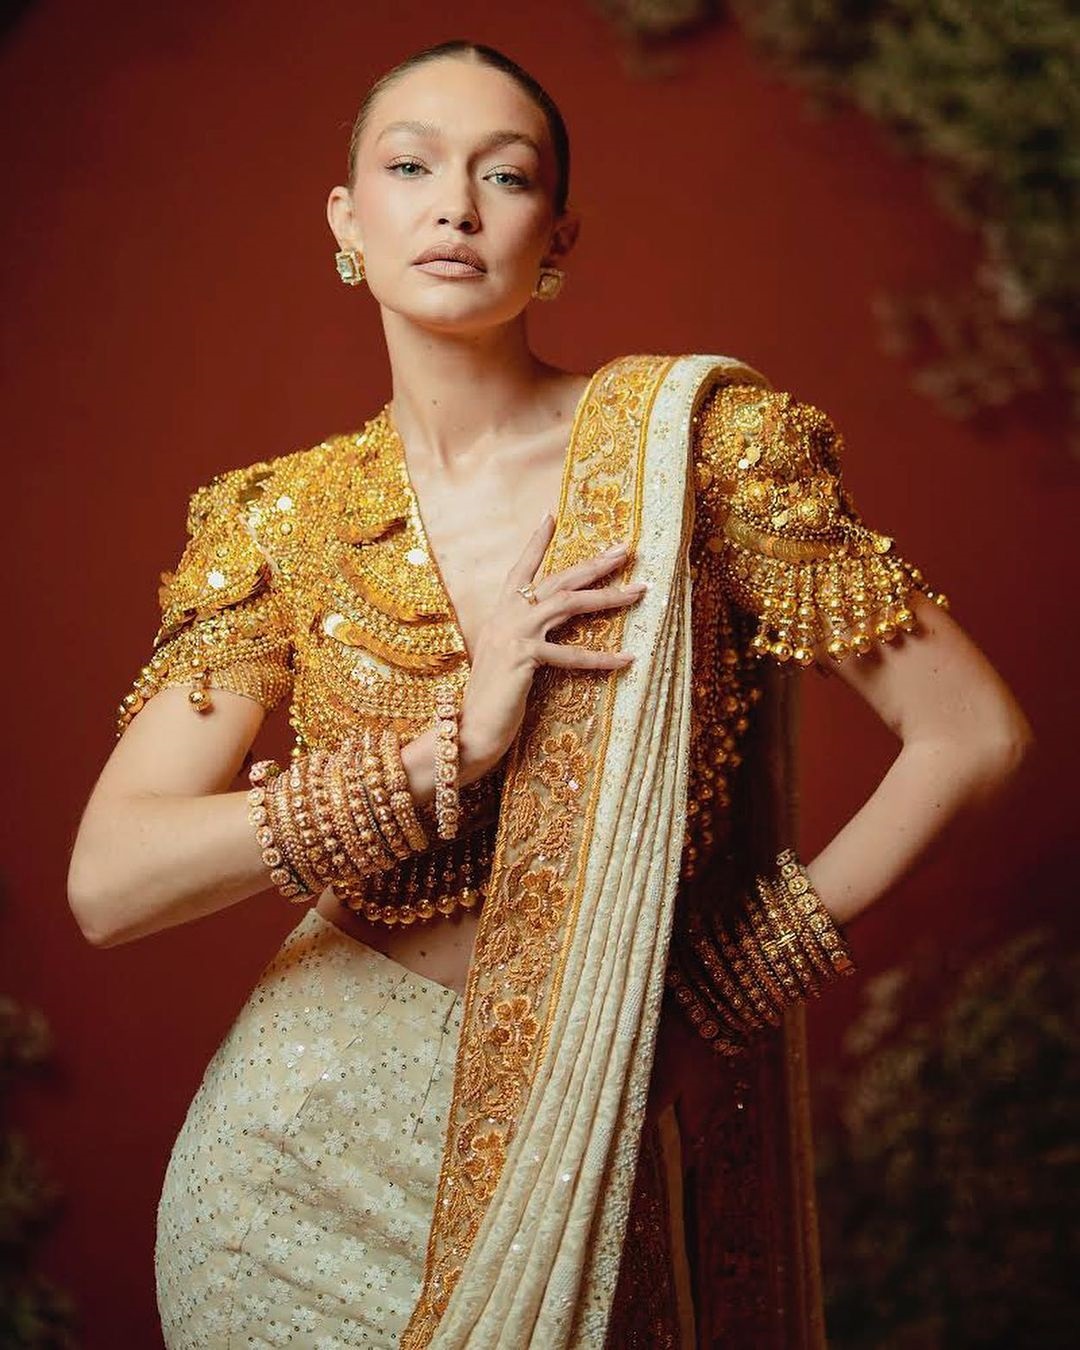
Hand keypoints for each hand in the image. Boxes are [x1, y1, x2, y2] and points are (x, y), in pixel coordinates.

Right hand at [458, 513, 644, 782]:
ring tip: (640, 591)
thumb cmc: (491, 698)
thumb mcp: (503, 658)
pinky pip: (572, 654)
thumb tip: (543, 631)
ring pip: (569, 605)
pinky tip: (627, 658)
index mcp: (500, 613)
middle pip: (557, 580)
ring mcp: (514, 635)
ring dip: (608, 596)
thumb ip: (520, 638)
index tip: (550, 515)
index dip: (535, 543)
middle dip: (595, 563)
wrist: (469, 727)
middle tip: (626, 549)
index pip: (520, 569)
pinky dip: (602, 657)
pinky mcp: (524, 658)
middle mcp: (506, 616)